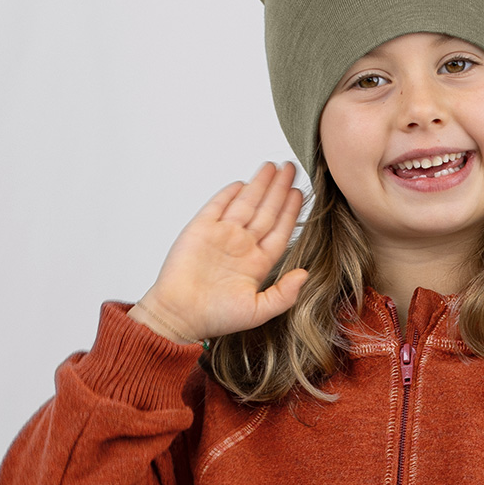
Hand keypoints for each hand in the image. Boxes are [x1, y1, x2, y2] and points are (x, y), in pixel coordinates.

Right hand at [131, 162, 308, 343]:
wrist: (179, 314)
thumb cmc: (215, 317)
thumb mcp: (258, 312)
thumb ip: (284, 295)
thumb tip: (304, 275)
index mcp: (257, 263)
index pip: (279, 231)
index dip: (290, 211)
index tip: (299, 193)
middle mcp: (241, 246)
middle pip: (266, 211)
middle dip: (279, 189)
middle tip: (291, 168)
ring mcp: (221, 236)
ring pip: (246, 203)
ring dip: (259, 184)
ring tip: (273, 167)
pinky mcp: (200, 229)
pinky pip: (218, 205)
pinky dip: (229, 193)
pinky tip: (242, 182)